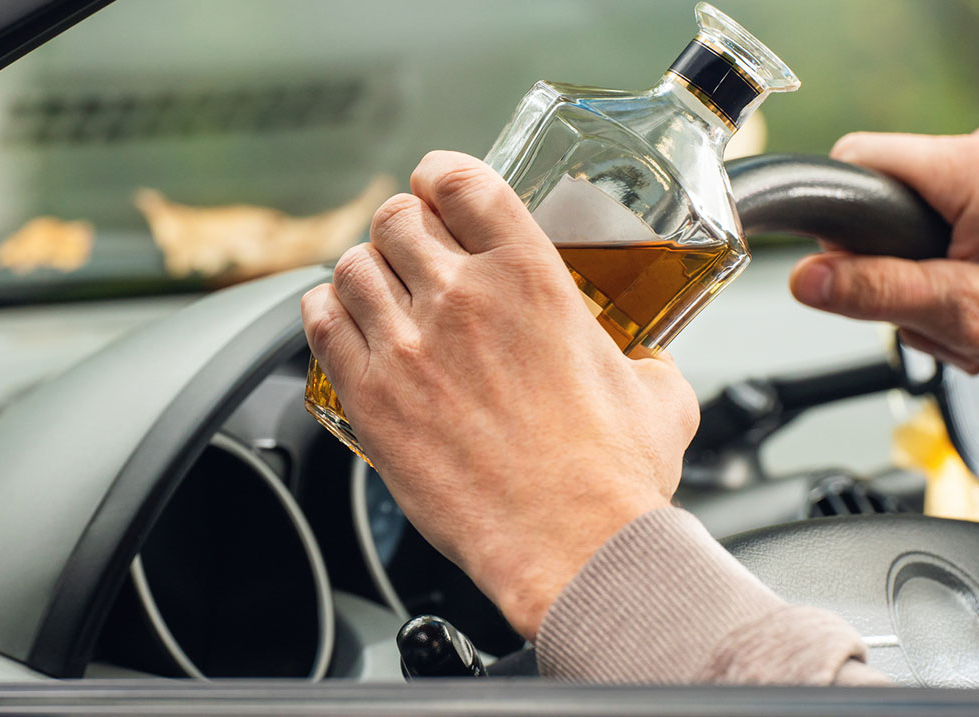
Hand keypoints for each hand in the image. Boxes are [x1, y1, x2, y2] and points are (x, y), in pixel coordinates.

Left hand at [301, 151, 697, 638]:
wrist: (572, 544)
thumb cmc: (613, 478)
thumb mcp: (658, 393)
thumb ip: (645, 361)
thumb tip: (646, 366)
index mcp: (532, 277)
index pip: (459, 181)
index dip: (439, 177)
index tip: (438, 190)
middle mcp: (462, 298)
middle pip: (396, 218)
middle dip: (404, 229)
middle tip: (415, 254)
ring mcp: (410, 346)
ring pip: (352, 266)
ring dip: (365, 272)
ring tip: (381, 295)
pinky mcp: (372, 398)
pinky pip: (320, 324)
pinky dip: (327, 314)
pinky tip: (346, 326)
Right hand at [791, 122, 978, 428]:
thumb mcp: (965, 315)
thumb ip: (875, 294)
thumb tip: (807, 281)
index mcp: (974, 166)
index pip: (857, 162)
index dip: (840, 225)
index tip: (855, 276)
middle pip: (885, 199)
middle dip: (892, 269)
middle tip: (935, 317)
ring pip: (916, 222)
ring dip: (926, 282)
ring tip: (971, 323)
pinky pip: (950, 227)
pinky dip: (954, 274)